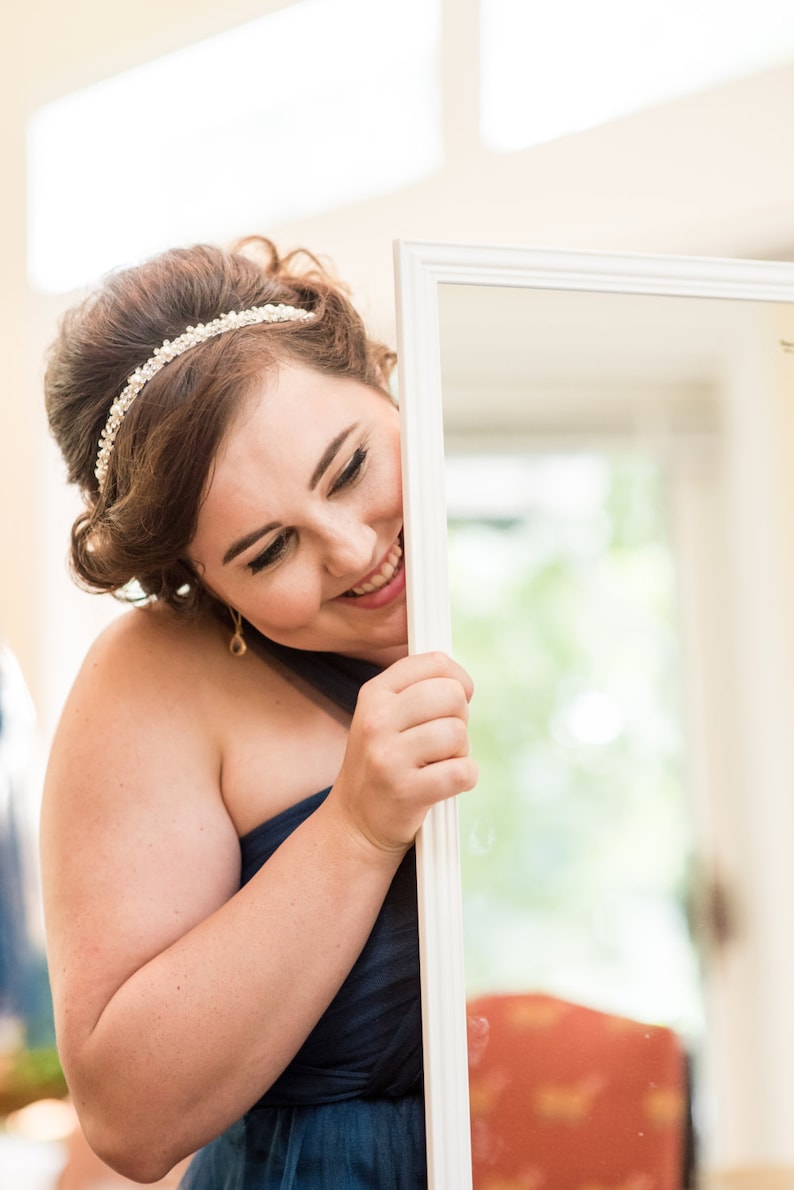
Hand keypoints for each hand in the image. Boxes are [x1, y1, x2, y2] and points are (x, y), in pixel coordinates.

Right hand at [330, 652, 477, 852]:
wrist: (356, 822)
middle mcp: (376, 720)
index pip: (435, 663)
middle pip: (452, 695)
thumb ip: (418, 690)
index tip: (454, 701)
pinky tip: (444, 784)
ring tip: (437, 763)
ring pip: (458, 734)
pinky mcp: (406, 791)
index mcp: (374, 693)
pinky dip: (465, 778)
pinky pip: (463, 772)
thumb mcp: (384, 716)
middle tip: (442, 739)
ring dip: (459, 752)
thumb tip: (463, 682)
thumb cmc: (383, 761)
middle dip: (459, 718)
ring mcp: (388, 756)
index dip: (458, 680)